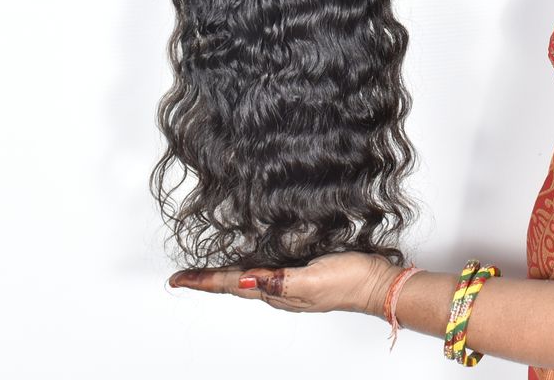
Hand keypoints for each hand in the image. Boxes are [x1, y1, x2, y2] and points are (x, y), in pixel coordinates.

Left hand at [169, 252, 400, 317]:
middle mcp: (279, 289)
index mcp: (276, 291)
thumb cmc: (348, 282)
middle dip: (208, 280)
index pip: (231, 284)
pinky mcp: (303, 272)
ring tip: (206, 272)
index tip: (176, 279)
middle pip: (234, 283)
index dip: (203, 281)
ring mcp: (291, 282)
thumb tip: (244, 280)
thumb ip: (278, 282)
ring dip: (226, 275)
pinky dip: (250, 267)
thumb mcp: (310, 282)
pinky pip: (268, 271)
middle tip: (183, 277)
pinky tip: (250, 261)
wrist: (376, 284)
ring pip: (249, 278)